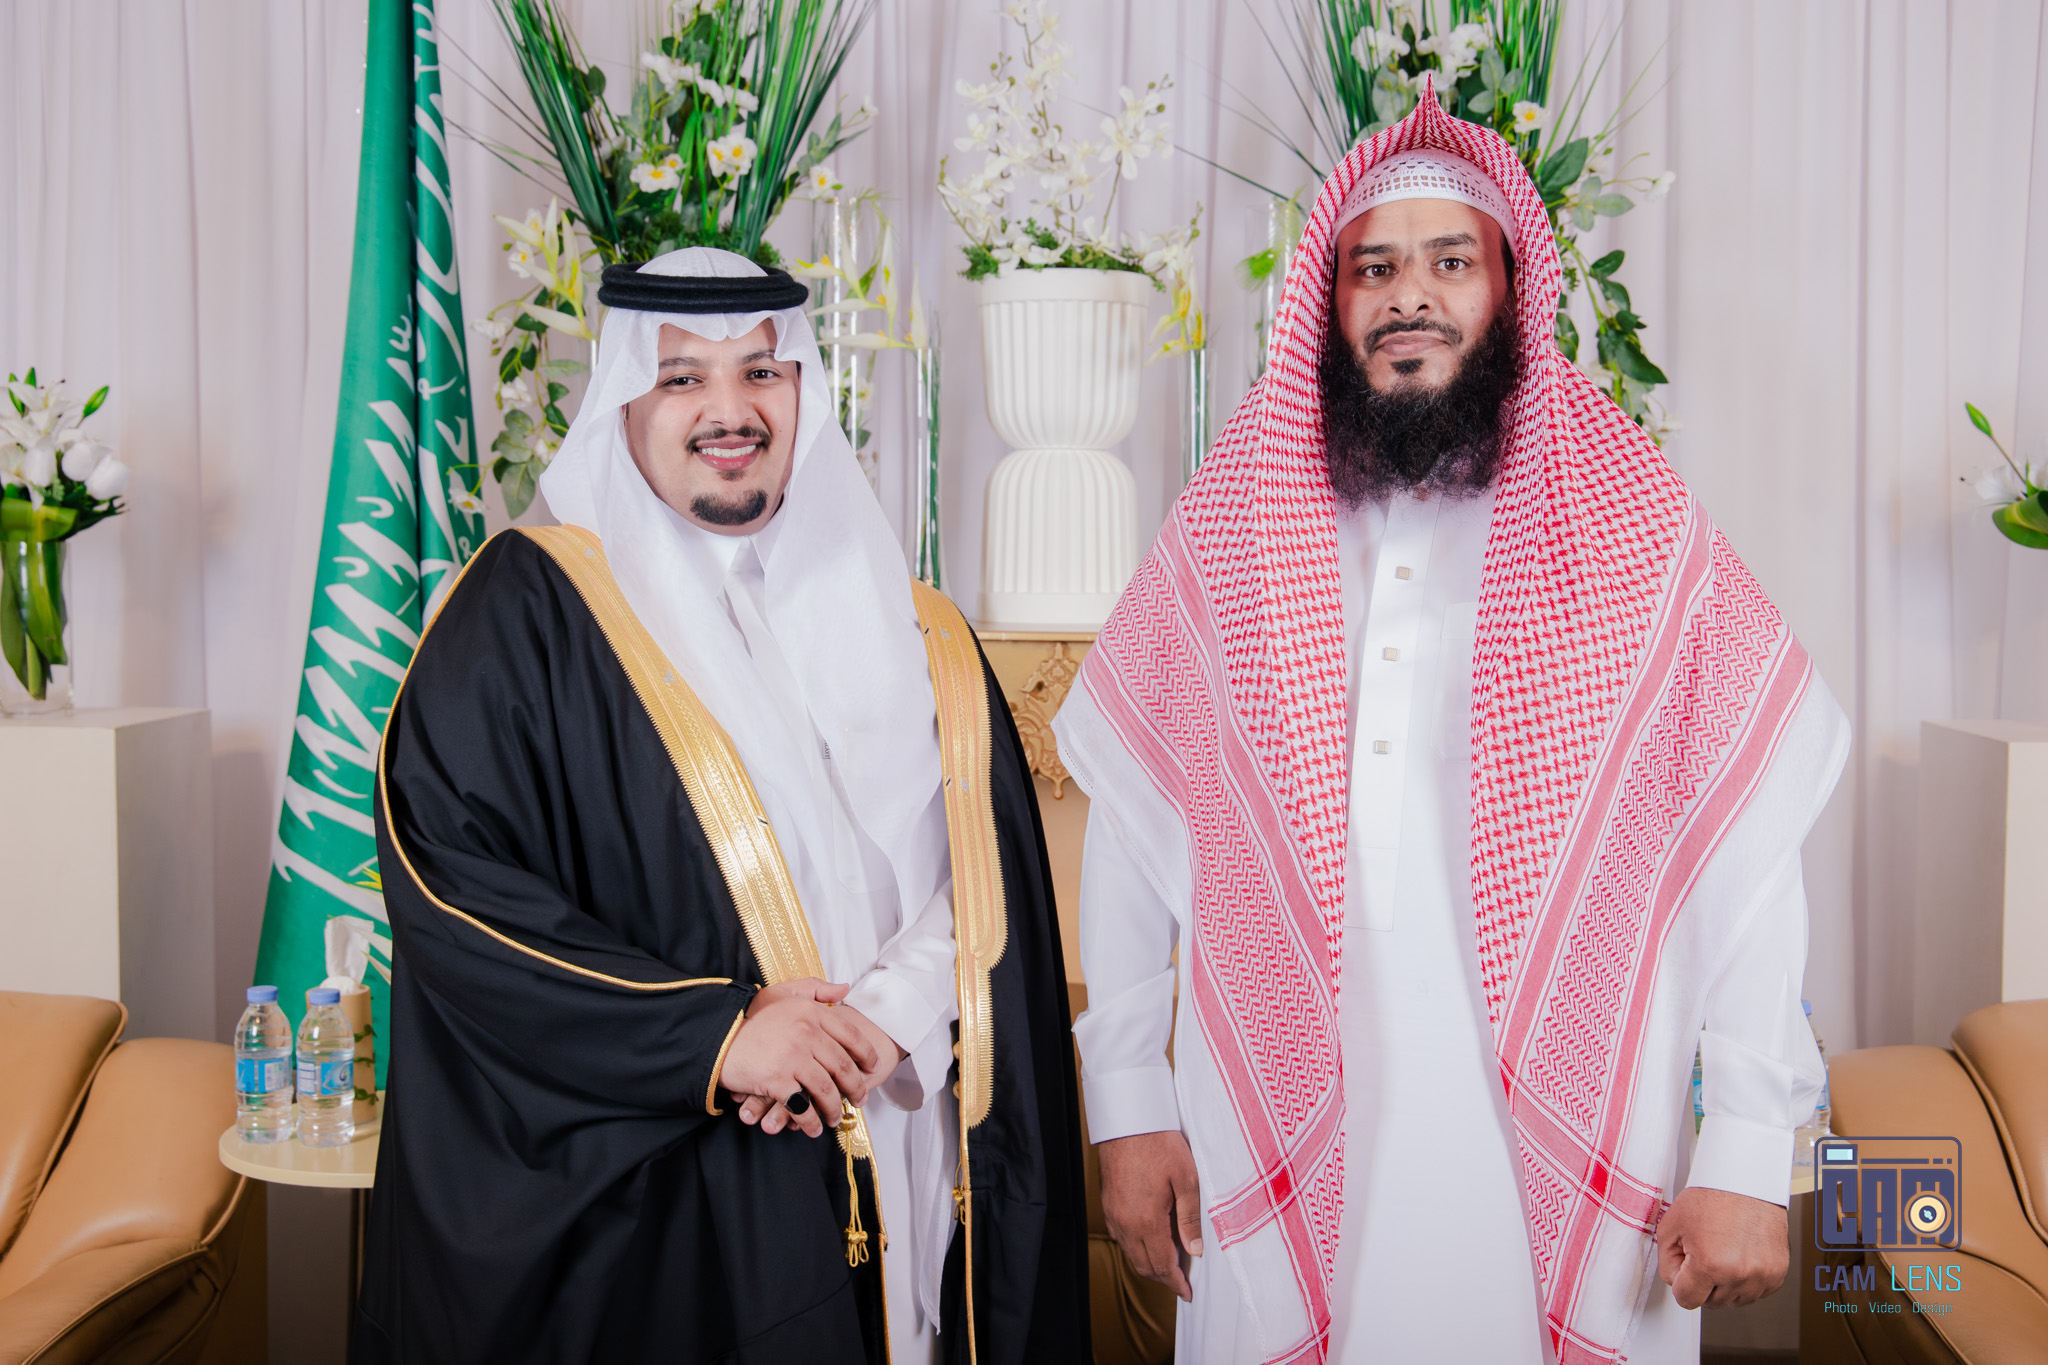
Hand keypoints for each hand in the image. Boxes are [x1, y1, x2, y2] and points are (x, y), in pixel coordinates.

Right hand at [735, 1004, 904, 1131]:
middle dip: (856, 1088)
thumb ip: (816, 989)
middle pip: (843, 1066)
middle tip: (860, 1100)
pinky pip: (803, 1106)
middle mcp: (806, 1032)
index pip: (851, 1035)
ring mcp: (793, 1057)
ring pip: (827, 1089)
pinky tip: (814, 1127)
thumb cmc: (748, 1017)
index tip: (873, 1068)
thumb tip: (845, 989)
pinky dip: (812, 1120)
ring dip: (835, 1109)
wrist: (714, 1037)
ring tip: (835, 1118)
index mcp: (810, 1012)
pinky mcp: (777, 1080)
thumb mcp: (782, 993)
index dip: (867, 1054)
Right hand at [1098, 1130, 1202, 1301]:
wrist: (1128, 1121)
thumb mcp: (1186, 1179)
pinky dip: (1137, 1248)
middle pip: (1144, 1265)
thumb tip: (1195, 1250)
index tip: (1187, 1294)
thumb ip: (1190, 1218)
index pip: (1163, 1265)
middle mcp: (1126, 1223)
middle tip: (1181, 1282)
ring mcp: (1114, 1214)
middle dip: (1164, 1278)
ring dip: (1149, 1264)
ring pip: (1131, 1254)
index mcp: (1147, 1220)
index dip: (1176, 1283)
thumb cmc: (1158, 1144)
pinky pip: (1122, 1238)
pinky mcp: (1108, 1204)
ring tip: (1169, 1264)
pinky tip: (1150, 1241)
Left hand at [1656, 1186, 1788, 1308]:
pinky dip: (1745, 1279)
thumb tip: (1676, 1281)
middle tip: (1704, 1250)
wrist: (1746, 1180)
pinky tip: (1739, 1254)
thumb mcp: (1671, 1225)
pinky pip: (1755, 1291)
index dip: (1681, 1283)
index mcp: (1710, 1264)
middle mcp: (1739, 1274)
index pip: (1687, 1300)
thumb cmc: (1712, 1196)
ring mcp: (1762, 1275)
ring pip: (1734, 1299)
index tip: (1684, 1268)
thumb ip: (1667, 1261)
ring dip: (1725, 1283)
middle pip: (1711, 1301)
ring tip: (1722, 1250)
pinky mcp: (1778, 1273)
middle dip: (1702, 1281)